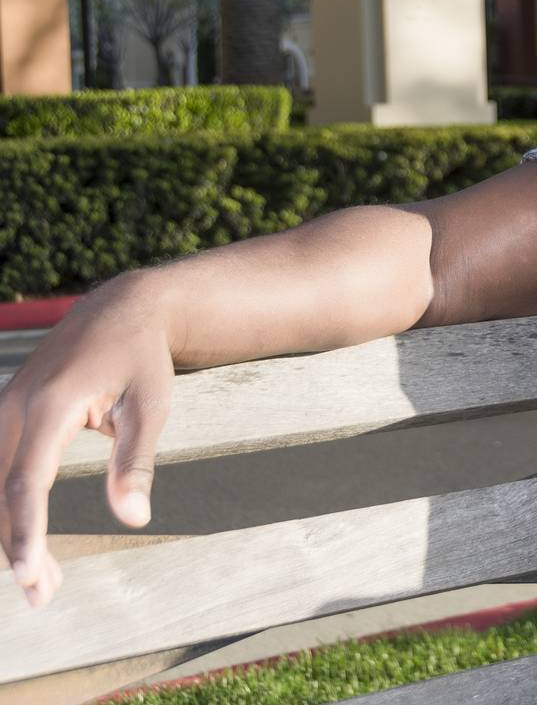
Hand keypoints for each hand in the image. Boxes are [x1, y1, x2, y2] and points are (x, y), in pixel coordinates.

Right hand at [0, 278, 175, 607]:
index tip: (29, 575)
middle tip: (44, 595)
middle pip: (4, 492)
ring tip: (42, 579)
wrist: (120, 310)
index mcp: (50, 405)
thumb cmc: (142, 358)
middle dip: (19, 547)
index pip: (26, 483)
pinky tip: (25, 538)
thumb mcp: (152, 405)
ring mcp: (3, 409)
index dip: (26, 534)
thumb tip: (134, 518)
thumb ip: (136, 461)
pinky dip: (10, 506)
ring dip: (12, 532)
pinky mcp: (5, 413)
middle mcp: (14, 407)